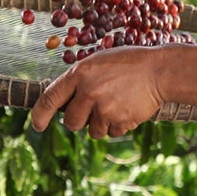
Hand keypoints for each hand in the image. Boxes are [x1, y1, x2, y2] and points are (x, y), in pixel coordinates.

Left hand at [29, 46, 162, 138]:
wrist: (159, 71)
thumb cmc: (127, 64)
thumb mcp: (98, 62)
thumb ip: (79, 80)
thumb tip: (63, 104)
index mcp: (79, 74)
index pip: (50, 99)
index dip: (40, 115)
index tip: (37, 125)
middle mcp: (88, 92)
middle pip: (70, 122)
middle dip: (78, 121)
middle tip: (92, 110)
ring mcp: (104, 109)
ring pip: (92, 131)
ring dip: (101, 124)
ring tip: (116, 104)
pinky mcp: (120, 121)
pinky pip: (112, 133)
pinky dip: (118, 125)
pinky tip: (127, 107)